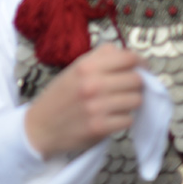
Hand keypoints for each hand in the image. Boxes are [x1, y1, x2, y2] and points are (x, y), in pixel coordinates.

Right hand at [24, 44, 143, 156]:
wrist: (40, 126)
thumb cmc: (60, 96)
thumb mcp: (74, 70)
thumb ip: (100, 59)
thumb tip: (128, 56)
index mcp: (86, 66)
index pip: (128, 58)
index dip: (140, 62)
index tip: (142, 68)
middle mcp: (92, 84)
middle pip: (136, 79)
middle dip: (137, 84)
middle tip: (129, 89)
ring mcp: (96, 107)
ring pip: (136, 100)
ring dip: (131, 103)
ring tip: (119, 104)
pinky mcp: (99, 127)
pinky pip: (128, 120)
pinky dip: (124, 119)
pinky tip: (112, 118)